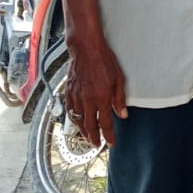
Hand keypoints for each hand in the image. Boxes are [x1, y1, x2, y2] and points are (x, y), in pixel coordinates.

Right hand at [64, 31, 127, 147]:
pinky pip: (70, 109)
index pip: (105, 123)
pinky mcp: (69, 91)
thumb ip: (119, 99)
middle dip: (94, 138)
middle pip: (89, 125)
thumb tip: (123, 114)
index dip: (108, 135)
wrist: (85, 48)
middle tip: (97, 144)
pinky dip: (73, 118)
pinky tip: (76, 120)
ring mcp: (76, 96)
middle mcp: (87, 100)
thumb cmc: (103, 60)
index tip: (111, 143)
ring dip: (83, 130)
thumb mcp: (118, 79)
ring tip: (87, 137)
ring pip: (78, 119)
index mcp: (101, 98)